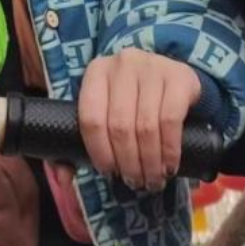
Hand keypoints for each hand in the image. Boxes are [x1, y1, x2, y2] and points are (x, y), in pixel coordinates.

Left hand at [78, 48, 200, 192]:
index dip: (99, 151)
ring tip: (151, 179)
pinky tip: (169, 165)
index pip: (91, 117)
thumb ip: (82, 139)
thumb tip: (64, 177)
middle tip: (134, 182)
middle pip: (119, 125)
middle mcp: (124, 63)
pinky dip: (169, 149)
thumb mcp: (107, 108)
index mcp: (97, 71)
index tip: (108, 172)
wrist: (175, 77)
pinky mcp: (179, 75)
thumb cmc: (134, 99)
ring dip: (149, 162)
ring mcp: (153, 66)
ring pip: (146, 126)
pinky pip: (171, 120)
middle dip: (127, 162)